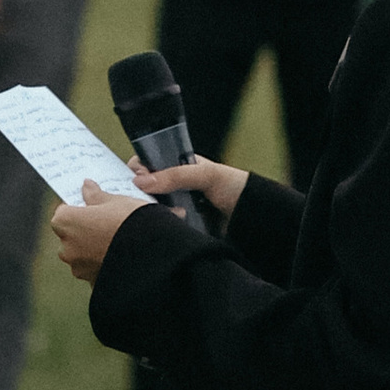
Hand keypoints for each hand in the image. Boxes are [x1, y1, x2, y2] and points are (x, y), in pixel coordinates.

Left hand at [51, 175, 152, 284]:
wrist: (153, 256)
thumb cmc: (132, 223)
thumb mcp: (116, 201)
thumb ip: (95, 195)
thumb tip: (87, 187)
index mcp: (66, 222)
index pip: (63, 212)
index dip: (78, 208)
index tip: (92, 207)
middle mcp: (66, 247)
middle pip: (71, 235)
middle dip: (85, 230)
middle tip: (107, 223)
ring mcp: (79, 268)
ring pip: (82, 254)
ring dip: (93, 248)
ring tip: (117, 240)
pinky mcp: (92, 282)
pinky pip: (94, 269)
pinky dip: (103, 264)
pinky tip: (120, 256)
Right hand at [134, 151, 248, 222]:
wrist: (251, 215)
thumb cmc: (233, 186)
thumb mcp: (204, 174)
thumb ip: (175, 175)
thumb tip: (142, 181)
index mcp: (176, 166)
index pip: (146, 164)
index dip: (138, 170)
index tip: (138, 180)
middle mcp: (172, 185)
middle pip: (143, 188)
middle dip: (143, 194)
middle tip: (152, 199)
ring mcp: (173, 205)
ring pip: (150, 208)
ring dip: (154, 211)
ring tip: (172, 212)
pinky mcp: (177, 223)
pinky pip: (161, 224)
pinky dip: (161, 225)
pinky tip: (169, 224)